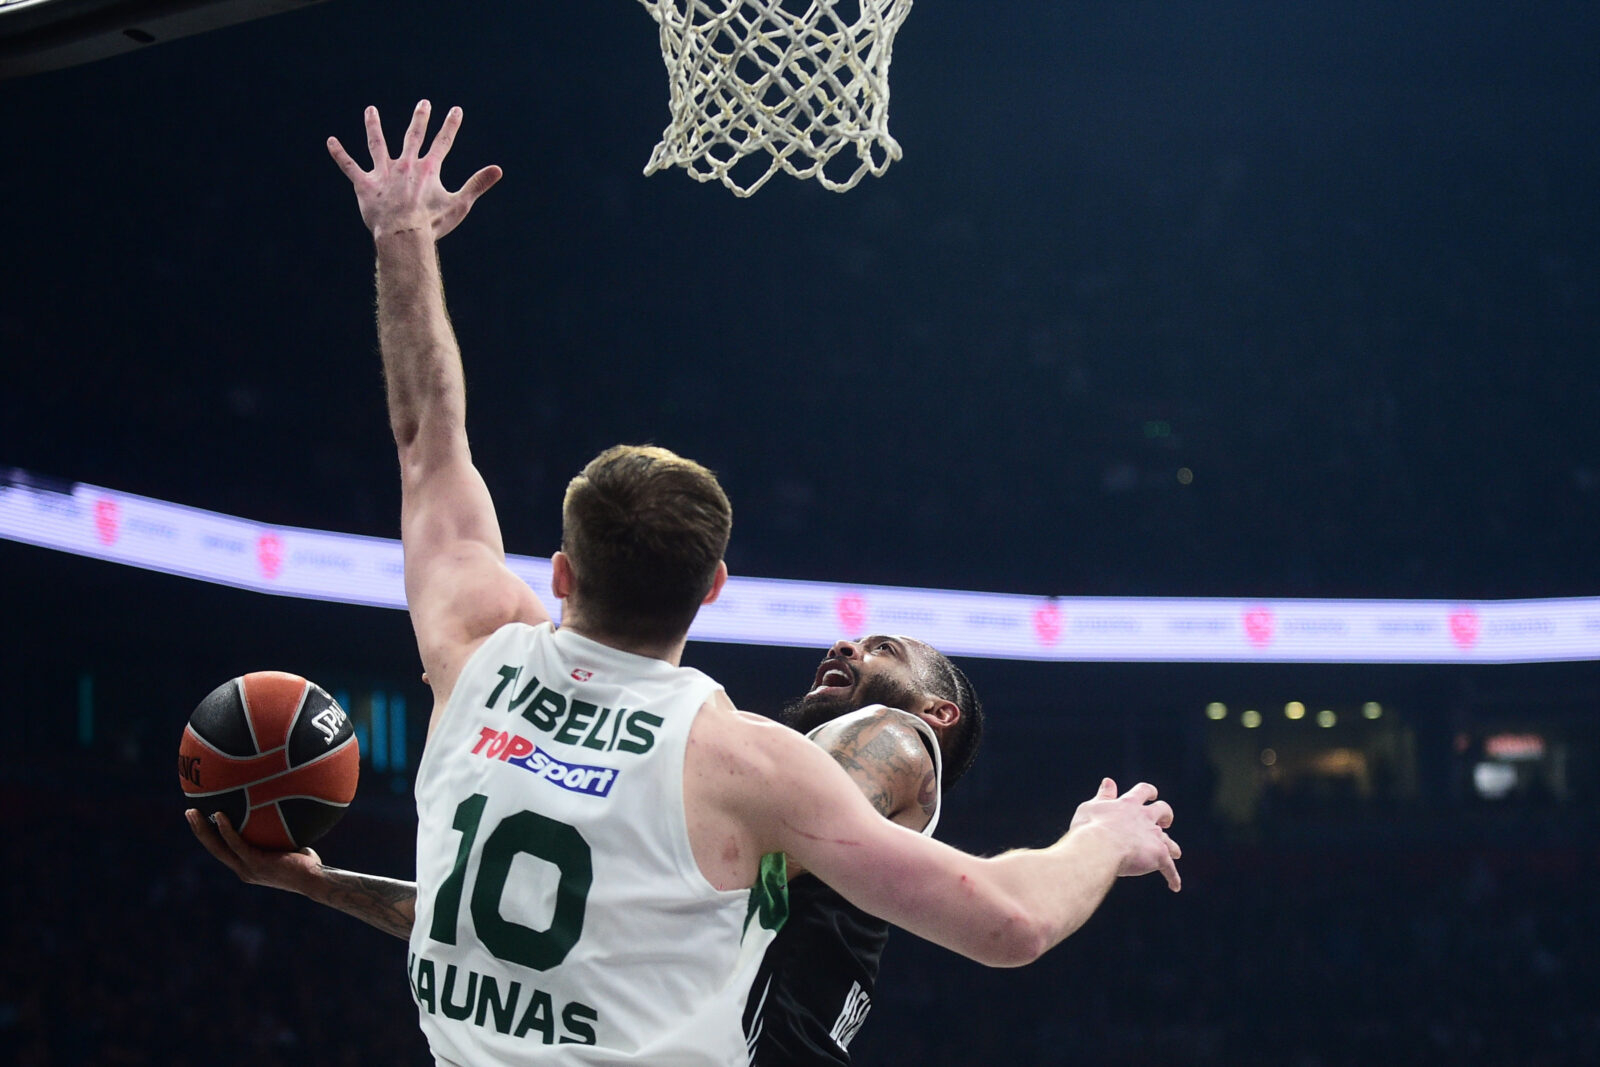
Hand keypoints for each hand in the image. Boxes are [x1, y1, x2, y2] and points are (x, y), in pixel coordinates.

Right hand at [185, 808, 322, 894]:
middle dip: (199, 831)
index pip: (223, 851)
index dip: (211, 837)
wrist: (314, 880)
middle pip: (214, 849)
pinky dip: (226, 829)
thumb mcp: (289, 847)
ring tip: (193, 812)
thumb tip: (282, 810)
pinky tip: (220, 814)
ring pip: (218, 847)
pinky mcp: (256, 863)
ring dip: (203, 829)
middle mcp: (243, 870)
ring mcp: (248, 868)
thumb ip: (280, 835)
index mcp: (247, 867)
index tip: (202, 820)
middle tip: (189, 812)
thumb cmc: (308, 864)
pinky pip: (236, 843)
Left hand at [327, 100, 501, 239]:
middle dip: (420, 119)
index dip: (450, 125)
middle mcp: (405, 165)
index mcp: (427, 169)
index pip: (443, 142)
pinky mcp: (365, 185)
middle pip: (413, 136)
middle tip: (423, 104)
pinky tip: (330, 141)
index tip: (455, 110)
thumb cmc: (432, 223)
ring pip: (377, 144)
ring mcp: (383, 173)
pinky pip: (349, 166)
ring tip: (370, 110)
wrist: (403, 235)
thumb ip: (477, 184)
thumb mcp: (459, 204)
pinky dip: (339, 154)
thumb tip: (498, 170)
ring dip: (373, 126)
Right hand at [1069, 778, 1181, 891]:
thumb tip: (1108, 781)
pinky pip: (1170, 869)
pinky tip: (1175, 886)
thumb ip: (1103, 796)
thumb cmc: (1090, 828)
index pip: (1142, 791)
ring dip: (1172, 847)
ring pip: (1169, 841)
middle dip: (1165, 814)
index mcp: (1128, 804)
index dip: (1148, 792)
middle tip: (1166, 820)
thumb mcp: (1092, 807)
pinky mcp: (1158, 856)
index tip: (1151, 794)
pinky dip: (1173, 877)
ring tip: (1176, 853)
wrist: (1099, 848)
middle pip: (1162, 810)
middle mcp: (1144, 817)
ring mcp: (1153, 836)